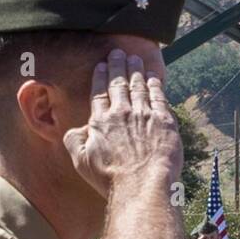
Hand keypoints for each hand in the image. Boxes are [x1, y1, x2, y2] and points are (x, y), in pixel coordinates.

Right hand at [64, 49, 181, 197]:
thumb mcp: (81, 161)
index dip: (100, 77)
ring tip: (135, 59)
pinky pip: (159, 97)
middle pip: (119, 83)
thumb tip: (78, 129)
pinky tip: (154, 78)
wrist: (141, 186)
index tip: (101, 66)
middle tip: (118, 52)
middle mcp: (122, 113)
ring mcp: (144, 115)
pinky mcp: (164, 121)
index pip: (99, 93)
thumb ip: (74, 140)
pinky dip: (155, 84)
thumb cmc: (110, 179)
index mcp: (101, 121)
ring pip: (139, 86)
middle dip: (118, 65)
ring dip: (136, 70)